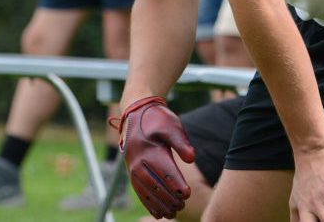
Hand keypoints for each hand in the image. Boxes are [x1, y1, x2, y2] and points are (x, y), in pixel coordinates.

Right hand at [119, 98, 195, 218]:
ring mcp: (133, 168)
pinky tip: (158, 213)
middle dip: (169, 198)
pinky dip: (148, 203)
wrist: (136, 113)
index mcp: (150, 150)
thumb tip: (191, 158)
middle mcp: (138, 161)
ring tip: (172, 214)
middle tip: (182, 206)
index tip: (187, 194)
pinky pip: (139, 191)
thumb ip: (181, 142)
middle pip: (155, 185)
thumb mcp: (172, 125)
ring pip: (146, 191)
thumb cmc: (158, 119)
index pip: (164, 171)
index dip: (176, 184)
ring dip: (159, 205)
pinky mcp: (132, 172)